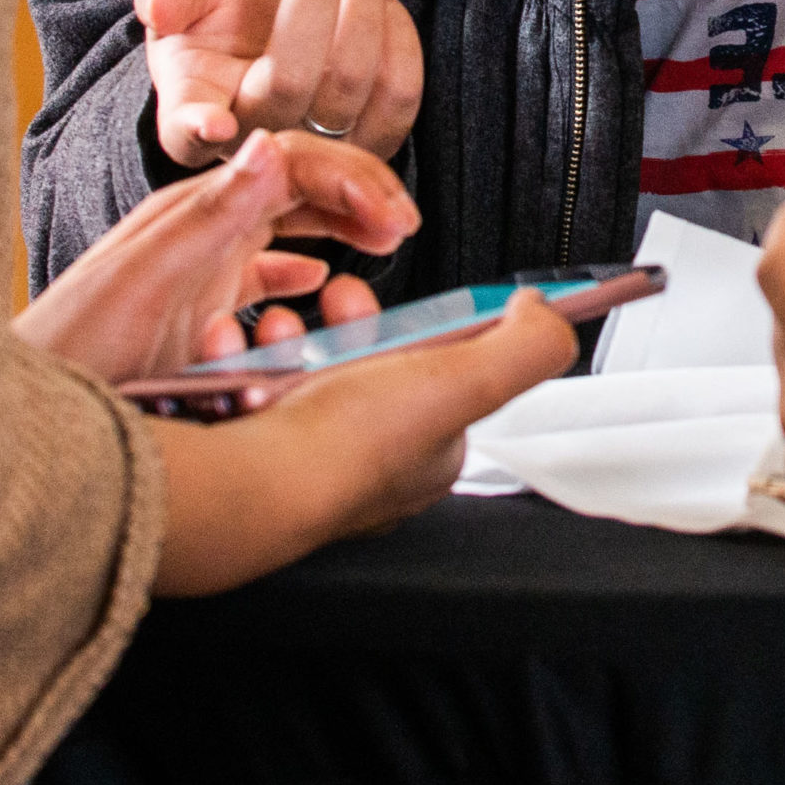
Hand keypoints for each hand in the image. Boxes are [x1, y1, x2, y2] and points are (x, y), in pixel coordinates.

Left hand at [14, 128, 413, 380]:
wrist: (9, 419)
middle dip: (358, 196)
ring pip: (285, 228)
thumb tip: (271, 144)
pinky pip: (259, 277)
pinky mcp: (188, 311)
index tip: (398, 220)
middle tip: (404, 226)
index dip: (354, 182)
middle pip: (296, 186)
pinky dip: (299, 274)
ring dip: (337, 229)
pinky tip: (316, 285)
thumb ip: (209, 214)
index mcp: (191, 213)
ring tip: (379, 246)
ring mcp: (193, 269)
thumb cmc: (66, 356)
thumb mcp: (144, 282)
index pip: (293, 164)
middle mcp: (196, 231)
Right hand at [137, 0, 423, 168]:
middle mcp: (256, 143)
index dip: (199, 129)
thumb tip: (158, 4)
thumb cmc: (214, 21)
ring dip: (366, 2)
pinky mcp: (371, 141)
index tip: (213, 122)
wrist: (263, 45)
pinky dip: (399, 35)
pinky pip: (400, 95)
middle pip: (293, 79)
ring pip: (355, 84)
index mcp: (190, 116)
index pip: (188, 131)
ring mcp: (317, 150)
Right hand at [148, 293, 578, 595]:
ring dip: (290, 336)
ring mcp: (306, 460)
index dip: (427, 330)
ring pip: (303, 372)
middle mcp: (369, 465)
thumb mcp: (470, 380)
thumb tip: (547, 314)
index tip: (406, 306)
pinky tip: (236, 349)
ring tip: (279, 326)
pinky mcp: (249, 452)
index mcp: (428, 454)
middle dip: (348, 324)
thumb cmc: (350, 447)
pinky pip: (245, 387)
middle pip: (370, 366)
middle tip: (336, 302)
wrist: (247, 482)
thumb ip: (526, 346)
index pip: (446, 378)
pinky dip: (239, 357)